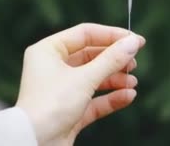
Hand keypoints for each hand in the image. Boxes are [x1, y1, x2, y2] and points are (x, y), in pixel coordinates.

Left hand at [15, 23, 144, 145]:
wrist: (34, 144)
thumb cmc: (50, 105)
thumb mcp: (84, 78)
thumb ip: (111, 59)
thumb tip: (133, 42)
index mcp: (48, 51)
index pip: (84, 34)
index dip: (111, 35)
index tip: (135, 39)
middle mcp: (52, 67)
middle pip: (91, 56)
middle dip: (115, 60)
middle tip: (134, 62)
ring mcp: (61, 90)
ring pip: (94, 78)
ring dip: (115, 79)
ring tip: (132, 82)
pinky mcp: (69, 110)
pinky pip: (94, 99)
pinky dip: (111, 97)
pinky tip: (128, 96)